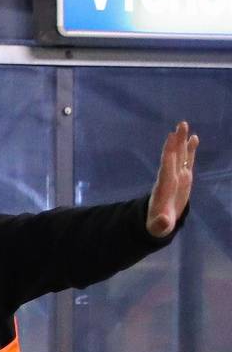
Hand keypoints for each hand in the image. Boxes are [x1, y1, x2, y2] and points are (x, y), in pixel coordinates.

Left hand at [148, 120, 199, 238]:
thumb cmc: (158, 225)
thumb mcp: (159, 227)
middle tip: (180, 125)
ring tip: (184, 125)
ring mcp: (176, 176)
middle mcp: (169, 178)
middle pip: (172, 157)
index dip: (169, 156)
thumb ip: (161, 224)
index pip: (166, 169)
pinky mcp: (183, 177)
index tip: (170, 141)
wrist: (159, 221)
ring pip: (179, 156)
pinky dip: (190, 150)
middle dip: (176, 142)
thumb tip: (163, 223)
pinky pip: (187, 160)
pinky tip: (194, 138)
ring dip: (182, 141)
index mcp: (163, 188)